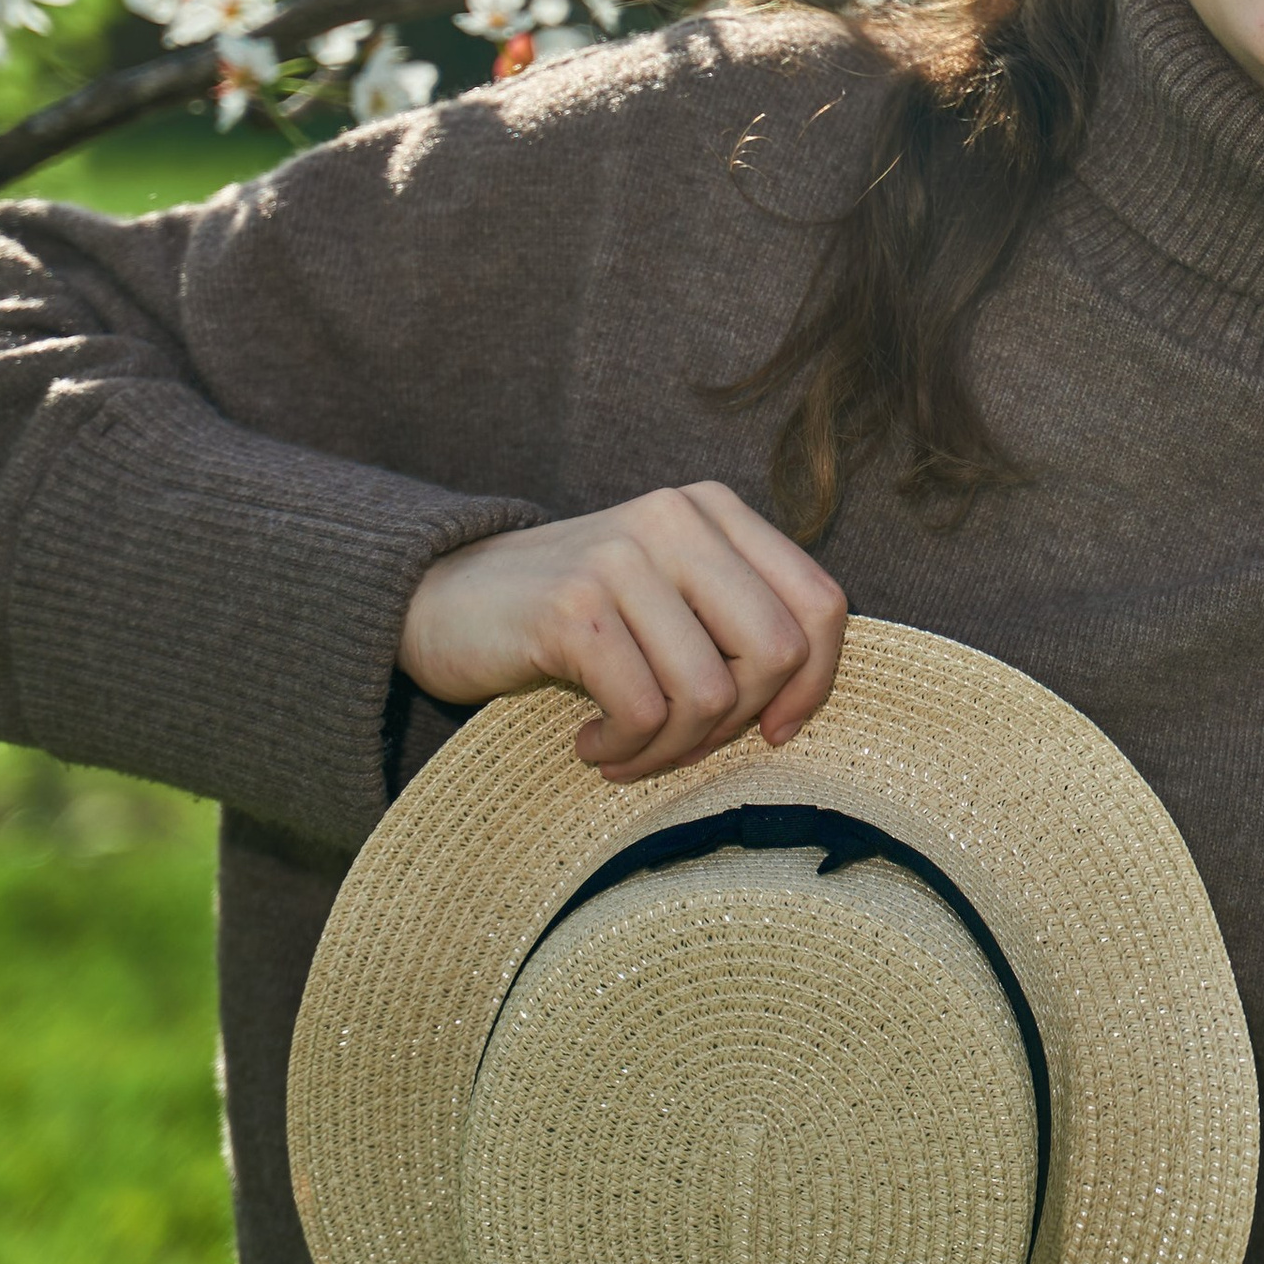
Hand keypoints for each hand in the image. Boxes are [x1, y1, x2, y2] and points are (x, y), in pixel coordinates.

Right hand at [399, 480, 848, 785]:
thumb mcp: (668, 598)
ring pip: (711, 694)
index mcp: (715, 510)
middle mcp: (677, 519)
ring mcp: (624, 558)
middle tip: (683, 745)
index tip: (774, 731)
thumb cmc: (574, 619)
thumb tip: (802, 704)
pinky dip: (625, 752)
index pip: (821, 603)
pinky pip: (645, 712)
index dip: (815, 682)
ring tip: (629, 753)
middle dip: (738, 723)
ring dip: (671, 751)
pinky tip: (592, 747)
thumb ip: (738, 621)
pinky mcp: (574, 608)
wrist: (441, 601)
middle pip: (777, 651)